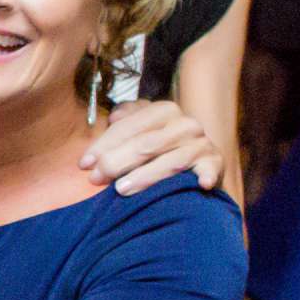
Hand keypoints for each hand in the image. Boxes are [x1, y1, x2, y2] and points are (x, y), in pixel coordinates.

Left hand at [79, 99, 221, 193]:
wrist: (198, 159)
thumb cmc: (160, 146)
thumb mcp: (143, 128)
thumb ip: (127, 120)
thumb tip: (114, 116)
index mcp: (164, 110)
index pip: (130, 127)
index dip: (104, 145)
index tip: (84, 164)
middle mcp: (185, 124)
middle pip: (146, 144)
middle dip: (117, 162)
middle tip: (95, 179)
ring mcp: (202, 143)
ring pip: (171, 161)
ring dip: (145, 176)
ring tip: (121, 189)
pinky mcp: (215, 162)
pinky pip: (209, 169)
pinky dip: (206, 175)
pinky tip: (201, 184)